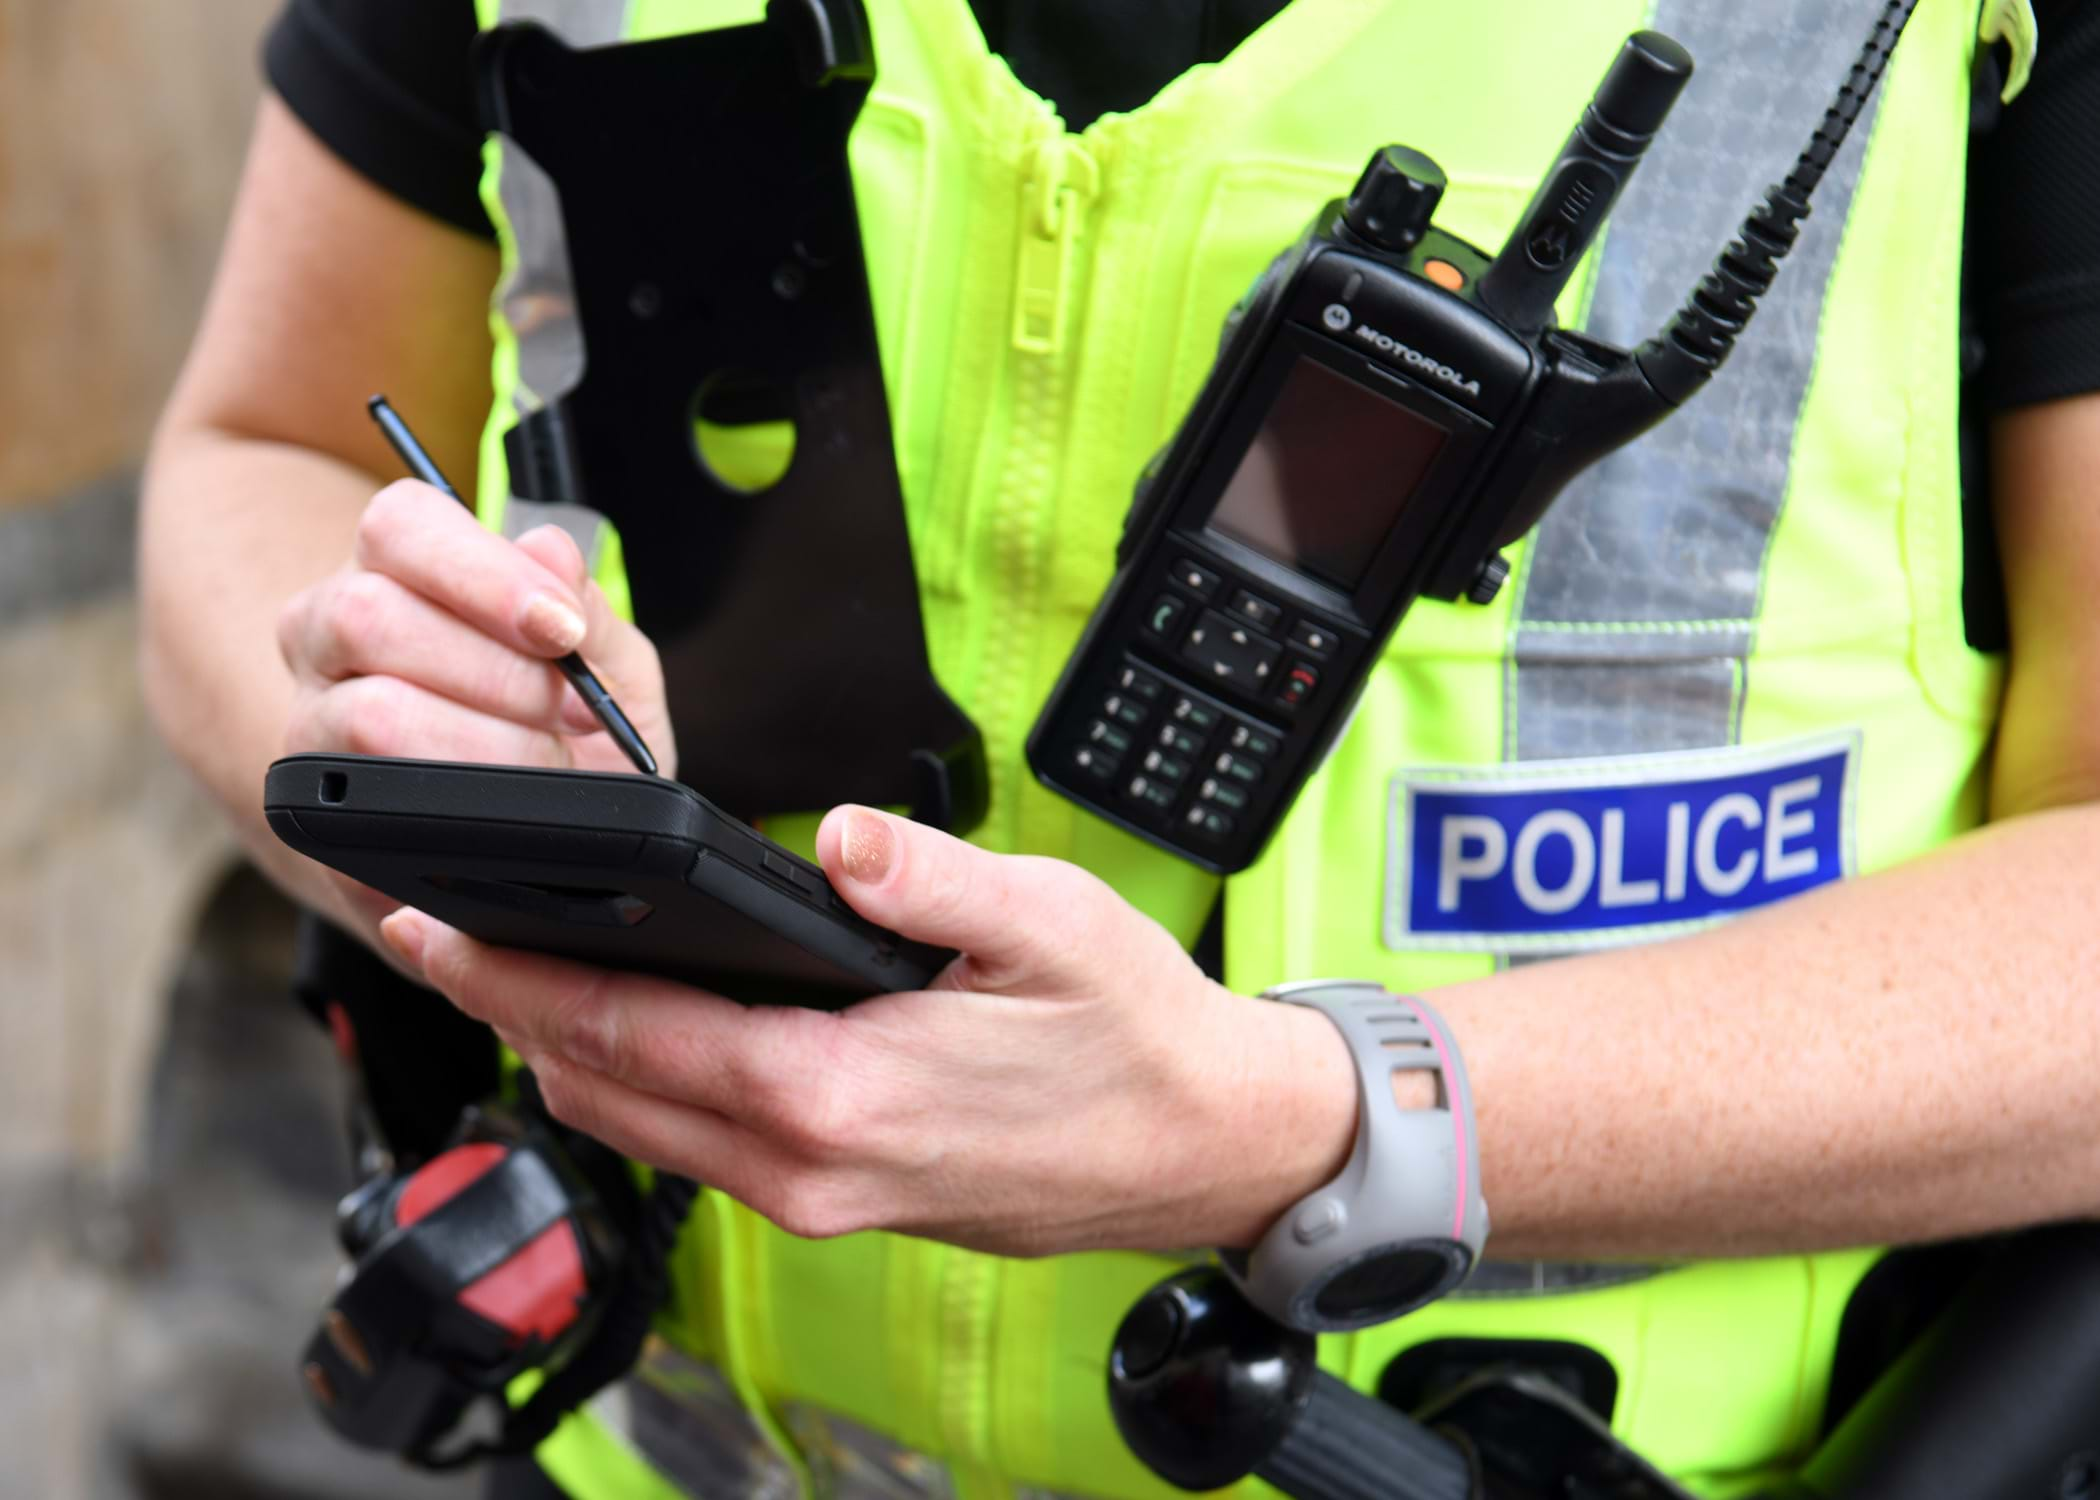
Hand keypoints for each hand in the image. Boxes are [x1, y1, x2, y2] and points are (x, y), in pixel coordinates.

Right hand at [276, 480, 674, 941]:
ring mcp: (310, 726)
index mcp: (394, 570)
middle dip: (496, 672)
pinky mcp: (317, 815)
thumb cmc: (567, 729)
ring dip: (486, 746)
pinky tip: (508, 811)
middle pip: (367, 615)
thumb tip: (551, 552)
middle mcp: (327, 636)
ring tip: (549, 765)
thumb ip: (588, 608)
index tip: (563, 629)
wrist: (539, 837)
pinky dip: (461, 810)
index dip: (484, 573)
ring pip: (368, 714)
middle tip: (574, 714)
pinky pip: (372, 807)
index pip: (398, 525)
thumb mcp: (606, 664)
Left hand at [378, 807, 1356, 1256]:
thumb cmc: (1137, 1038)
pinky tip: (631, 1029)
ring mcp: (819, 1200)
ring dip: (563, 1052)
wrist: (1206, 1150)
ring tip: (510, 969)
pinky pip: (696, 1151)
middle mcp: (808, 1169)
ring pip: (641, 1130)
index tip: (435, 923)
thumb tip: (838, 839)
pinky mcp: (839, 1202)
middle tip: (434, 931)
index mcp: (842, 1094)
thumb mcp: (1052, 928)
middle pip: (605, 1092)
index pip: (632, 1032)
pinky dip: (635, 1086)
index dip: (515, 974)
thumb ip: (929, 878)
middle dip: (506, 1009)